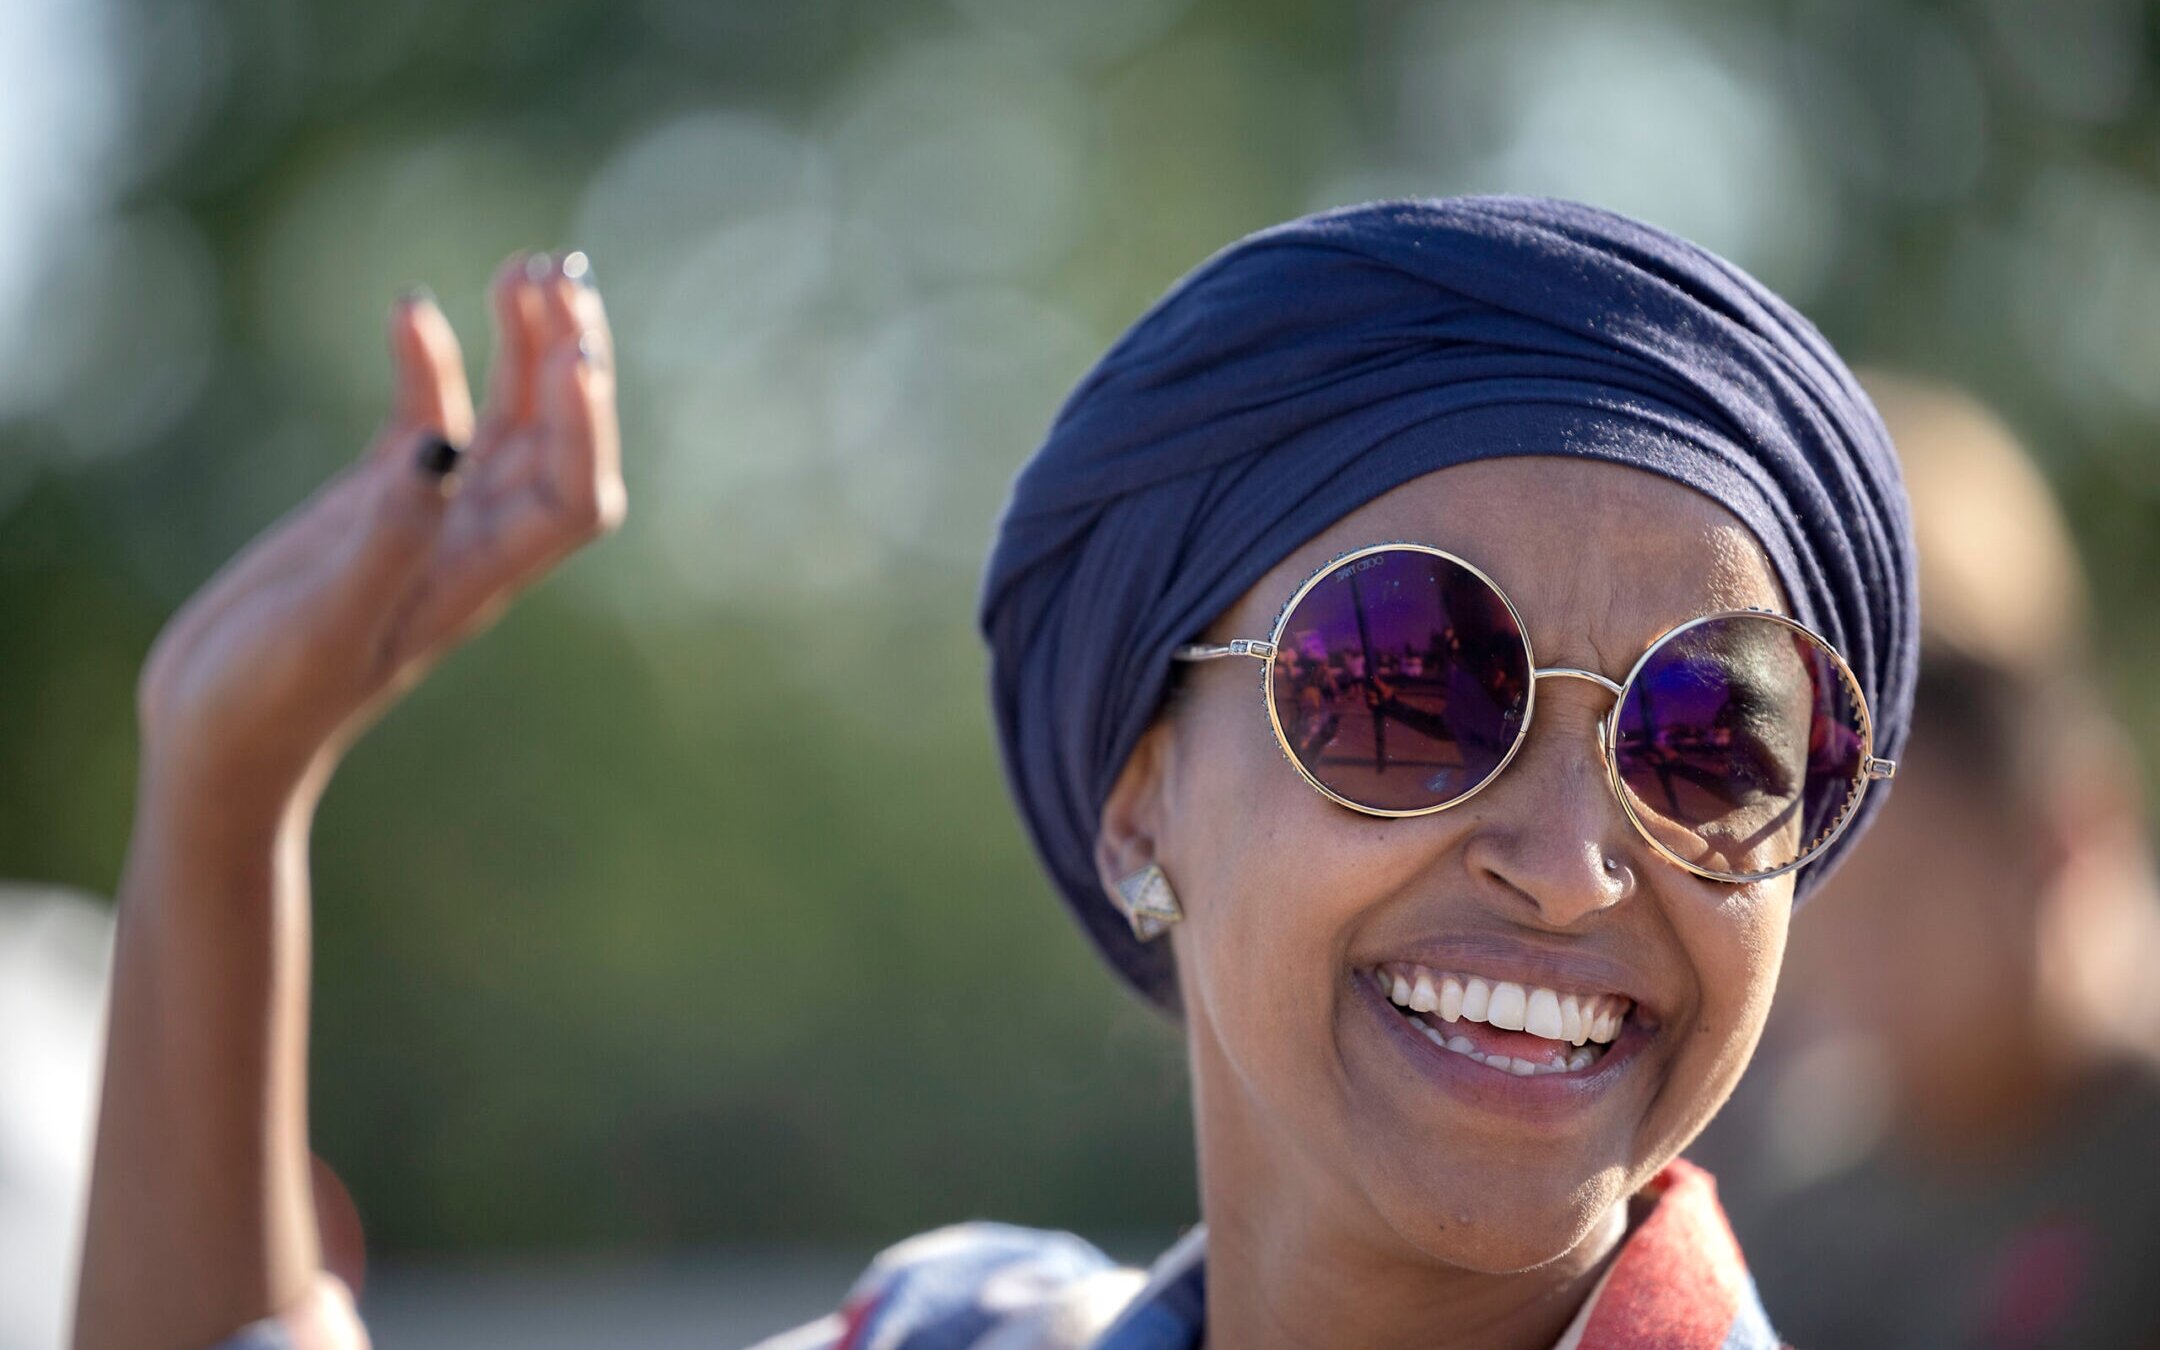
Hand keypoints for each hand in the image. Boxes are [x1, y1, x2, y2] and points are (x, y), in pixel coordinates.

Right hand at [136, 252, 624, 815]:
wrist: (216, 737)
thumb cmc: (269, 700)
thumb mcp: (327, 621)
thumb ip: (388, 541)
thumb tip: (443, 453)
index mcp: (478, 575)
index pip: (576, 495)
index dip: (590, 426)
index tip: (577, 352)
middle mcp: (470, 542)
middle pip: (555, 440)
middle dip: (569, 357)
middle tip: (556, 271)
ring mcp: (426, 518)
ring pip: (504, 421)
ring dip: (523, 347)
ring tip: (524, 267)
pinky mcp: (374, 505)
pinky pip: (425, 421)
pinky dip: (427, 364)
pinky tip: (411, 307)